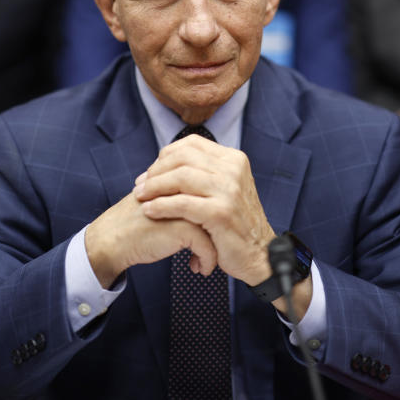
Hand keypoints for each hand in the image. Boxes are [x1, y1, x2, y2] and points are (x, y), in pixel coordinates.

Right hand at [85, 190, 217, 288]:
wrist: (111, 240)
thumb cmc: (133, 224)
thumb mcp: (159, 203)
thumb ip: (179, 200)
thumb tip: (205, 208)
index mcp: (179, 181)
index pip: (213, 196)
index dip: (215, 219)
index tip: (214, 236)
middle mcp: (185, 191)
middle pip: (218, 210)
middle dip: (220, 233)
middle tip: (217, 249)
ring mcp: (185, 207)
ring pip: (217, 227)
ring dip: (216, 249)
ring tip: (207, 261)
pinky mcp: (182, 227)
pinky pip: (208, 246)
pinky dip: (207, 260)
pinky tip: (199, 268)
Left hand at [135, 135, 312, 319]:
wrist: (260, 255)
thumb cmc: (235, 225)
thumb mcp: (226, 189)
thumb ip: (205, 173)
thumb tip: (167, 161)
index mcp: (233, 159)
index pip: (191, 144)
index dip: (165, 156)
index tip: (150, 173)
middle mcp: (233, 170)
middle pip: (182, 158)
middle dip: (156, 171)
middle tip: (140, 186)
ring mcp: (229, 190)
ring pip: (180, 177)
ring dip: (154, 187)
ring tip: (140, 198)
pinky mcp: (221, 213)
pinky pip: (182, 203)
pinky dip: (161, 206)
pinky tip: (149, 211)